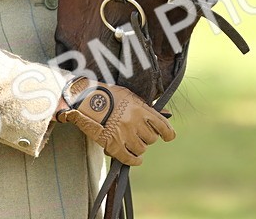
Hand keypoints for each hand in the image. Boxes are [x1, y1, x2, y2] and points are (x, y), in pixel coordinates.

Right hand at [54, 77, 175, 164]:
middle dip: (147, 137)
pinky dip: (134, 160)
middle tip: (140, 134)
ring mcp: (123, 134)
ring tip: (132, 142)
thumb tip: (165, 114)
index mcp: (140, 109)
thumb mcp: (130, 96)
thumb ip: (147, 107)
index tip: (169, 137)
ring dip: (139, 147)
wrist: (86, 100)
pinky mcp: (112, 145)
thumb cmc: (108, 96)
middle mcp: (134, 122)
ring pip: (141, 149)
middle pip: (151, 138)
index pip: (161, 125)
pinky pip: (128, 158)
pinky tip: (136, 159)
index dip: (168, 133)